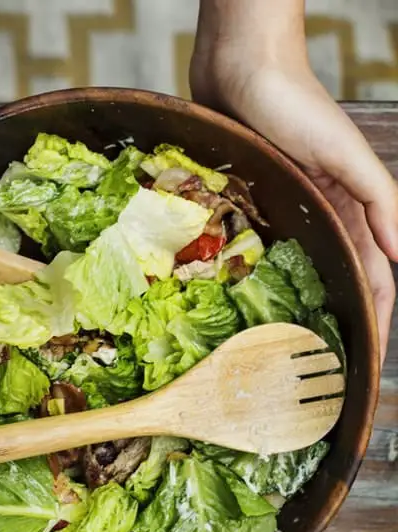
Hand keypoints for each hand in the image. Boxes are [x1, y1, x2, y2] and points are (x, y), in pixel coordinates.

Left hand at [190, 29, 396, 362]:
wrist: (243, 71)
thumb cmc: (296, 106)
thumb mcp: (346, 153)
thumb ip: (380, 199)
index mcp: (350, 208)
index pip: (374, 275)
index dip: (374, 316)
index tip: (363, 359)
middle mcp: (319, 215)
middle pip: (337, 279)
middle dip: (338, 320)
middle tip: (323, 367)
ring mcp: (283, 211)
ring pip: (300, 270)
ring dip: (302, 305)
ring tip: (287, 347)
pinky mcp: (249, 204)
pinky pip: (258, 249)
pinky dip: (262, 276)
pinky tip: (251, 303)